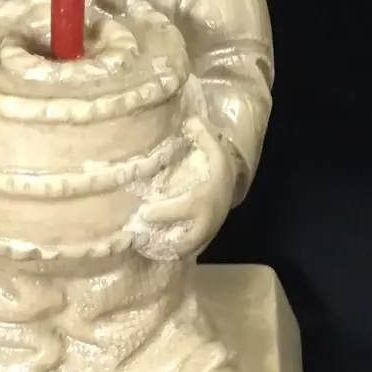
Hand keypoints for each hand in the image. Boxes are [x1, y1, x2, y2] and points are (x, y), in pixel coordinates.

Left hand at [127, 117, 235, 261]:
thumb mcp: (217, 150)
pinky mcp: (200, 242)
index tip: (143, 212)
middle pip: (186, 241)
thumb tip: (189, 119)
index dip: (163, 213)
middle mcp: (205, 223)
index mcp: (204, 200)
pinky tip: (151, 248)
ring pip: (184, 251)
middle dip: (163, 242)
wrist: (232, 191)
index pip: (183, 210)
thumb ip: (204, 136)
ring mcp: (204, 236)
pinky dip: (170, 253)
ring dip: (165, 250)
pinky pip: (185, 253)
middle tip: (140, 237)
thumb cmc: (219, 171)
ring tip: (142, 246)